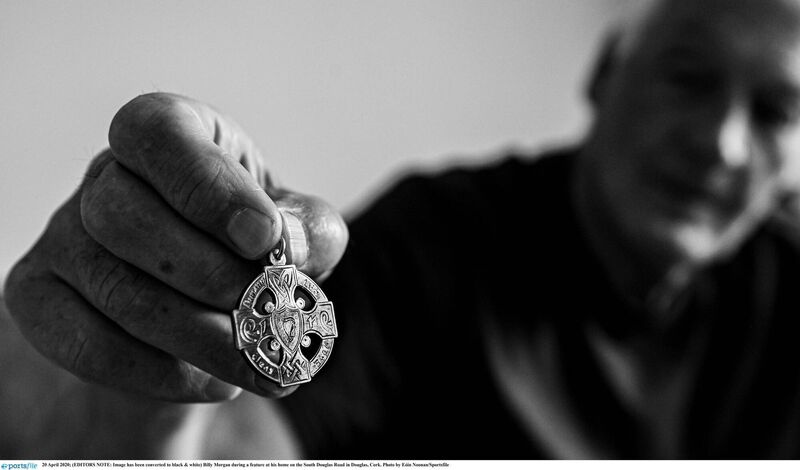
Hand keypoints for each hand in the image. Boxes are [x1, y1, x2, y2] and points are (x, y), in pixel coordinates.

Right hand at [3, 93, 347, 401]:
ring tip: (259, 363)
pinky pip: (91, 345)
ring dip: (200, 338)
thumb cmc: (255, 253)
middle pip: (124, 216)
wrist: (205, 313)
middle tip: (265, 314)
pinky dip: (162, 373)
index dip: (209, 187)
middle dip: (208, 277)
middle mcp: (104, 175)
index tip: (262, 237)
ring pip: (116, 290)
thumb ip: (308, 230)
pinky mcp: (39, 298)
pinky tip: (213, 381)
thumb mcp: (301, 232)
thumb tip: (288, 246)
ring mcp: (61, 236)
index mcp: (171, 134)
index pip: (160, 132)